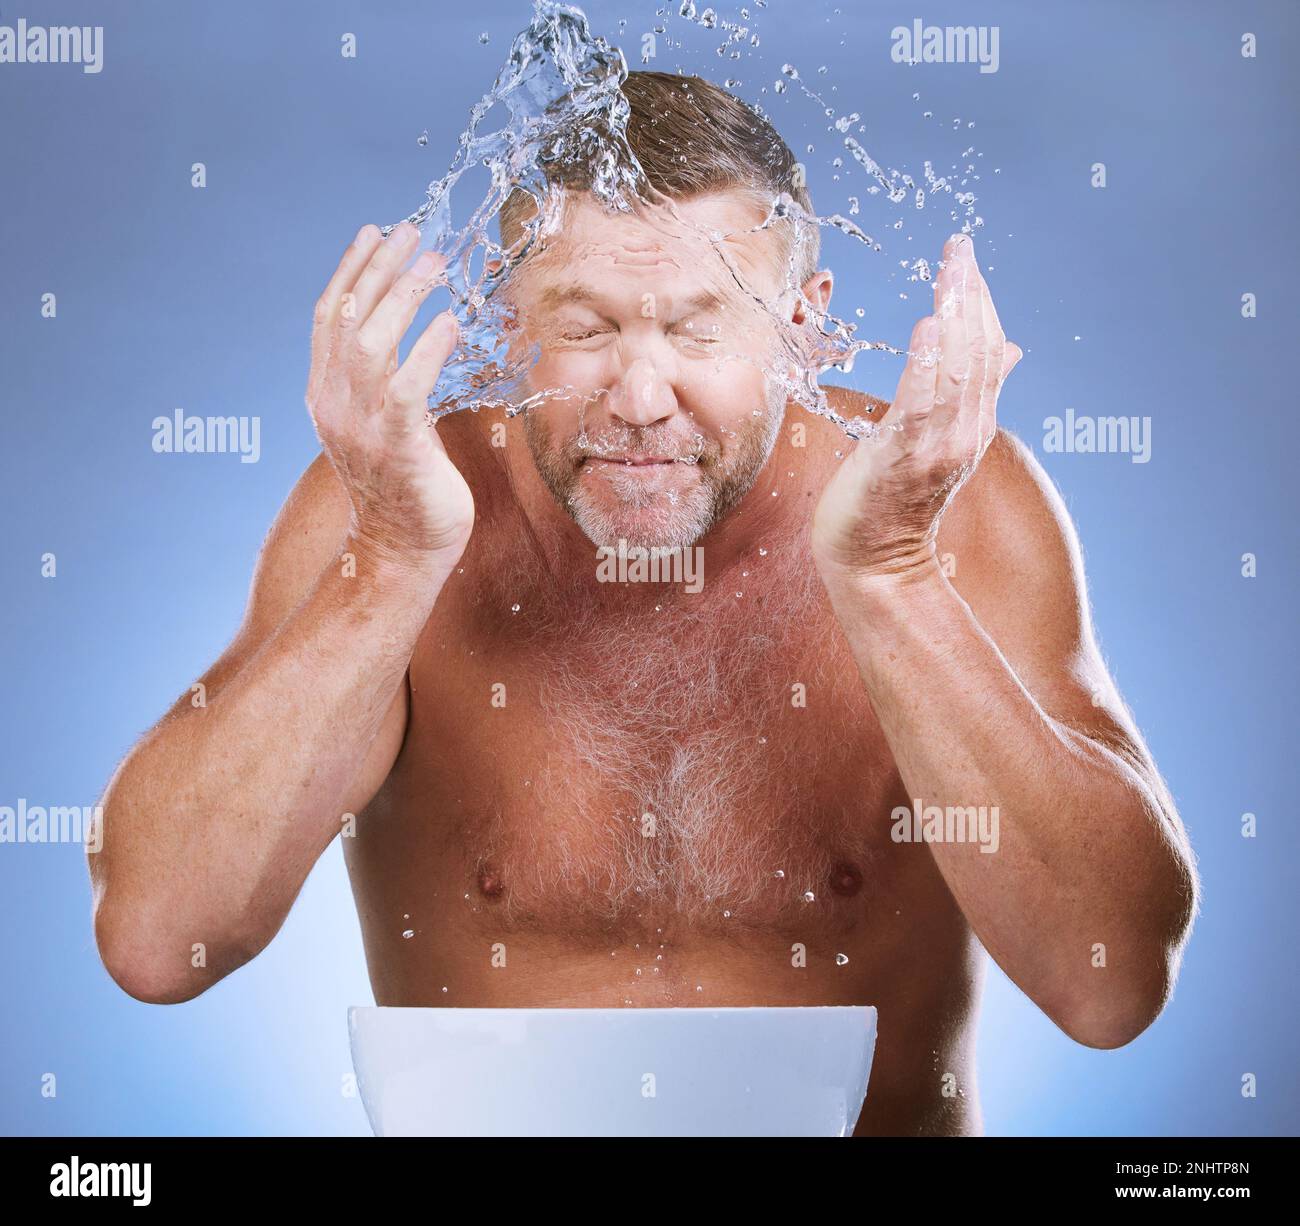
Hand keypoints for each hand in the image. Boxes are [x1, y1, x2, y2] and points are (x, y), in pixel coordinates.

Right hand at [306, 222, 473, 571]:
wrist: (400, 548)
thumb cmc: (403, 485)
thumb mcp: (381, 423)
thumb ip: (382, 381)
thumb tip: (406, 335)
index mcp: (325, 393)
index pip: (329, 316)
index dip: (350, 270)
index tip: (375, 232)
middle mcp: (334, 404)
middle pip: (348, 318)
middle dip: (379, 269)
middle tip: (412, 234)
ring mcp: (360, 426)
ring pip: (372, 343)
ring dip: (404, 297)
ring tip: (434, 264)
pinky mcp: (396, 446)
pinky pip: (407, 386)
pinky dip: (427, 350)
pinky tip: (450, 323)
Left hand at [811, 233, 1020, 585]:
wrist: (874, 560)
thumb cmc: (894, 499)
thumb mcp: (940, 439)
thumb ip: (971, 393)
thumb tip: (1011, 348)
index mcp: (973, 424)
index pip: (989, 352)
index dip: (980, 304)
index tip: (966, 259)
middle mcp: (963, 433)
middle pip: (977, 354)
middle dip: (969, 297)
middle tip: (959, 248)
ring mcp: (936, 447)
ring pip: (956, 373)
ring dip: (953, 319)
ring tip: (949, 274)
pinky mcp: (901, 459)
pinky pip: (920, 407)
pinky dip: (927, 367)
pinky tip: (928, 329)